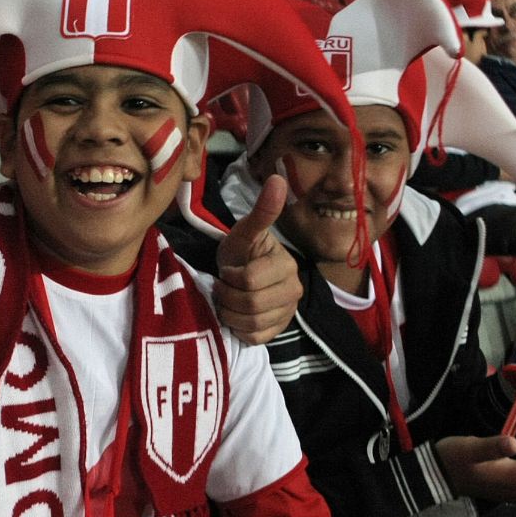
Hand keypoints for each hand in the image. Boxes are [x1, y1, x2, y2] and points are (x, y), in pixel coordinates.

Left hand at [214, 174, 301, 344]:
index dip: (230, 277)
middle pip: (250, 304)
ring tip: (226, 299)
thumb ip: (260, 213)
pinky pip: (254, 338)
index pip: (249, 281)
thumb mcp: (243, 234)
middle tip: (222, 285)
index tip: (227, 269)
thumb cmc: (239, 254)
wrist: (237, 277)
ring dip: (229, 312)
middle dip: (227, 296)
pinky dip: (237, 328)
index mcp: (286, 266)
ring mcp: (287, 313)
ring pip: (250, 323)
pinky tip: (234, 315)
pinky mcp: (277, 331)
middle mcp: (293, 291)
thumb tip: (278, 178)